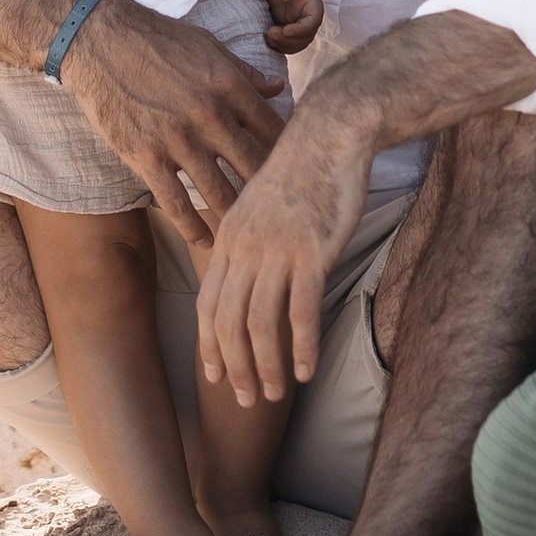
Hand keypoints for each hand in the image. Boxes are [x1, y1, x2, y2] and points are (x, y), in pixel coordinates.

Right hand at [56, 0, 286, 259]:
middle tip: (280, 214)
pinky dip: (194, 229)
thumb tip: (278, 90)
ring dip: (236, 216)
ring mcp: (177, 139)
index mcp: (229, 86)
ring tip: (250, 235)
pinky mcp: (146, 157)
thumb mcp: (208, 46)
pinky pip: (176, 203)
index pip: (273, 128)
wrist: (100, 41)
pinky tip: (207, 244)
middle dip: (269, 192)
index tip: (294, 170)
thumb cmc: (157, 39)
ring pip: (219, 192)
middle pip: (253, 165)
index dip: (288, 152)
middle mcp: (209, 115)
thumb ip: (244, 73)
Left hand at [196, 107, 369, 408]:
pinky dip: (301, 346)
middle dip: (235, 368)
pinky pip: (301, 310)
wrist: (327, 135)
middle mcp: (245, 248)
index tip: (215, 378)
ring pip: (260, 323)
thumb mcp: (258, 208)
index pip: (208, 304)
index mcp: (228, 238)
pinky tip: (306, 370)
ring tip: (276, 393)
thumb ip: (247, 244)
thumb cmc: (298, 173)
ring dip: (267, 366)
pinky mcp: (311, 251)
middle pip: (228, 323)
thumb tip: (245, 279)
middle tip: (247, 400)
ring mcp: (277, 251)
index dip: (208, 346)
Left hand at [257, 0, 322, 57]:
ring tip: (265, 37)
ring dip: (281, 44)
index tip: (285, 29)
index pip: (313, 21)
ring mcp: (289, 12)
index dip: (302, 30)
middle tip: (270, 34)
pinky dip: (272, 40)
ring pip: (291, 39)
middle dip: (290, 42)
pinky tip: (259, 35)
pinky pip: (278, 32)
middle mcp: (302, 8)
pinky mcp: (275, 11)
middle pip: (304, 37)